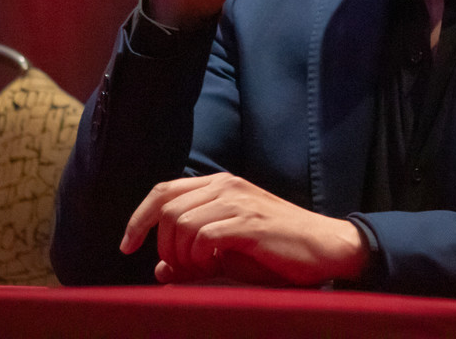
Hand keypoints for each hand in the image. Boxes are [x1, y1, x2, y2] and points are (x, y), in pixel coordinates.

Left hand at [119, 173, 369, 286]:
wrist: (327, 247)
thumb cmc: (278, 251)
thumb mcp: (230, 251)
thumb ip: (195, 255)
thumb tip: (160, 268)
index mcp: (221, 185)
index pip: (163, 191)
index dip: (138, 218)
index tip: (127, 247)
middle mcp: (227, 186)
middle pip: (166, 208)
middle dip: (161, 245)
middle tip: (180, 269)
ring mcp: (239, 201)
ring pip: (180, 222)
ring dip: (181, 254)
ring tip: (201, 269)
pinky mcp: (250, 222)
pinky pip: (204, 236)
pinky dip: (199, 257)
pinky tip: (215, 265)